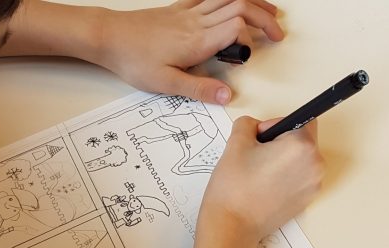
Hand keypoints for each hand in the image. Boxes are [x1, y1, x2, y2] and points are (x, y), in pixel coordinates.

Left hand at [93, 0, 283, 103]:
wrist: (109, 37)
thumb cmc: (134, 60)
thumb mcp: (166, 83)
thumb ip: (198, 89)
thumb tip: (227, 96)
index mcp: (197, 41)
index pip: (237, 27)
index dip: (252, 38)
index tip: (253, 55)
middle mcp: (197, 21)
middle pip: (240, 6)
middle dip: (264, 16)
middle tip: (279, 32)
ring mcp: (188, 12)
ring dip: (252, 2)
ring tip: (268, 12)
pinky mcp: (178, 9)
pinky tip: (231, 1)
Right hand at [199, 116, 323, 246]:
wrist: (231, 226)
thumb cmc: (233, 187)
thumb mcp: (235, 143)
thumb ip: (249, 124)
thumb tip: (256, 128)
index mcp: (302, 146)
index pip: (301, 119)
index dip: (277, 124)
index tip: (260, 138)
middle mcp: (315, 166)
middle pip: (304, 140)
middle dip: (281, 142)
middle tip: (256, 156)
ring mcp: (312, 186)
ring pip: (302, 160)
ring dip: (284, 160)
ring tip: (258, 173)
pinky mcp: (305, 202)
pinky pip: (299, 179)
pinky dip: (285, 178)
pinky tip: (263, 187)